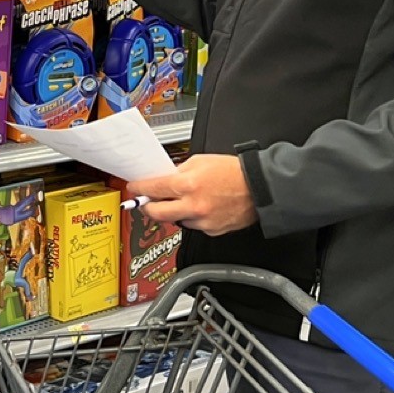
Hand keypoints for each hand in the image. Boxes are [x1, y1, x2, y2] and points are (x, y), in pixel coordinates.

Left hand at [130, 151, 257, 235]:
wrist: (259, 189)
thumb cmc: (234, 173)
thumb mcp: (200, 161)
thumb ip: (179, 172)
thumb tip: (166, 180)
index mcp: (187, 184)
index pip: (153, 189)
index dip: (139, 189)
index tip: (134, 189)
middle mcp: (193, 206)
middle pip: (157, 214)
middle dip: (148, 208)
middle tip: (146, 203)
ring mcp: (202, 221)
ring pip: (176, 221)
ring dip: (174, 213)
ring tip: (184, 202)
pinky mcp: (212, 231)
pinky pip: (194, 226)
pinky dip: (193, 218)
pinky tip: (202, 208)